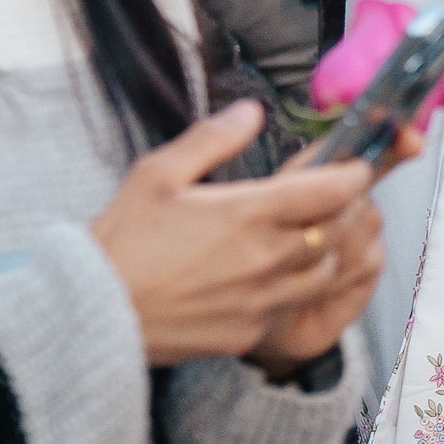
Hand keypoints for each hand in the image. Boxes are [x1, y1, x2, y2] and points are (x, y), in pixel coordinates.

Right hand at [89, 103, 386, 367]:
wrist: (88, 315)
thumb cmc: (120, 242)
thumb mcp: (157, 174)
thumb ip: (212, 139)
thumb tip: (252, 109)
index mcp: (248, 214)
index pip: (331, 190)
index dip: (352, 174)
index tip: (355, 166)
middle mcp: (266, 259)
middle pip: (338, 231)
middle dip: (347, 211)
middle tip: (339, 200)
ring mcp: (260, 301)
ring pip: (325, 274)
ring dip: (329, 252)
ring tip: (313, 237)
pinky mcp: (248, 333)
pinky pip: (290, 308)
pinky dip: (295, 290)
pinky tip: (274, 278)